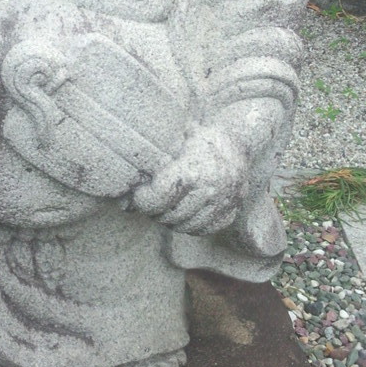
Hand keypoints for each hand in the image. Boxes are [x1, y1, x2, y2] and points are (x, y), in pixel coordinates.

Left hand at [130, 125, 247, 234]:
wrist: (238, 138)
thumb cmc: (200, 137)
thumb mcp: (174, 141)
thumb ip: (152, 164)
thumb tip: (127, 196)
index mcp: (194, 171)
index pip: (159, 198)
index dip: (143, 200)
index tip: (139, 194)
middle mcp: (211, 190)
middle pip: (170, 215)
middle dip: (154, 211)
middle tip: (150, 201)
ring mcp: (223, 203)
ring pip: (185, 226)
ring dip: (170, 220)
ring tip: (165, 206)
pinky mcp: (231, 211)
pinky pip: (204, 229)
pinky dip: (190, 225)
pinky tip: (183, 213)